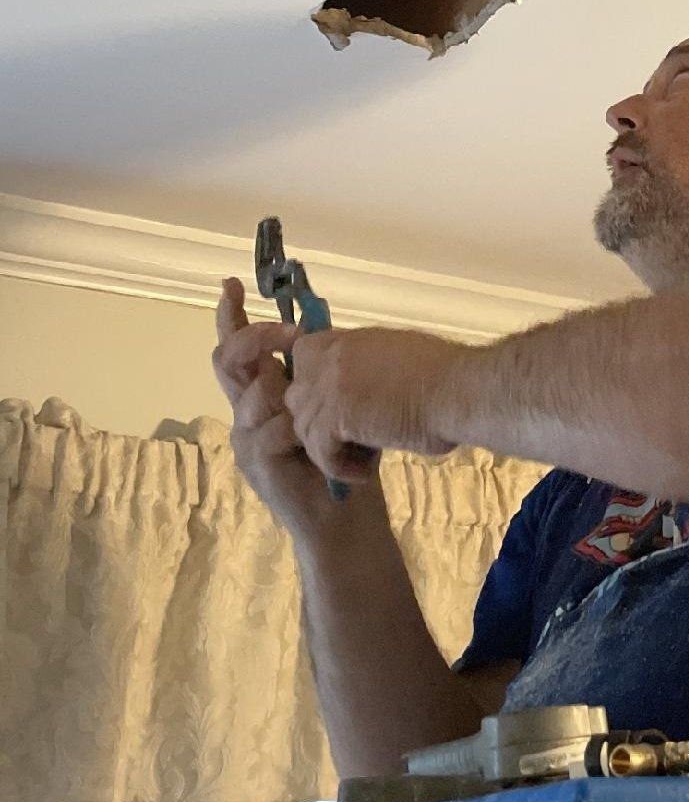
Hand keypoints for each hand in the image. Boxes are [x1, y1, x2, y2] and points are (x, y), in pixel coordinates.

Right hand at [212, 278, 379, 535]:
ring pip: (257, 390)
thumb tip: (319, 328)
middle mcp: (246, 412)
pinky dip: (302, 426)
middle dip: (256, 337)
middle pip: (228, 359)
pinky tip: (324, 444)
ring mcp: (246, 437)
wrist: (346, 517)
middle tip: (290, 333)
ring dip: (293, 390)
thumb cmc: (345, 456)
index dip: (228, 316)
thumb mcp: (333, 403)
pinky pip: (274, 424)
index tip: (231, 284)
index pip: (236, 348)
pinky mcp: (255, 460)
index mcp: (262, 394)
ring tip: (327, 412)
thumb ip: (318, 371)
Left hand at [284, 325, 469, 479]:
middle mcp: (331, 358)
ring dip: (330, 448)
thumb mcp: (400, 356)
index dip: (314, 383)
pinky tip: (366, 472)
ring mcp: (329, 386)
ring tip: (362, 460)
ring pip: (304, 427)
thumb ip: (370, 365)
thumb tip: (366, 383)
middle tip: (348, 438)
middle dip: (318, 420)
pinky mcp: (335, 418)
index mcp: (348, 340)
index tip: (334, 407)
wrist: (459, 390)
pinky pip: (319, 452)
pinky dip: (340, 468)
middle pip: (297, 395)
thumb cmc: (448, 374)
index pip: (304, 355)